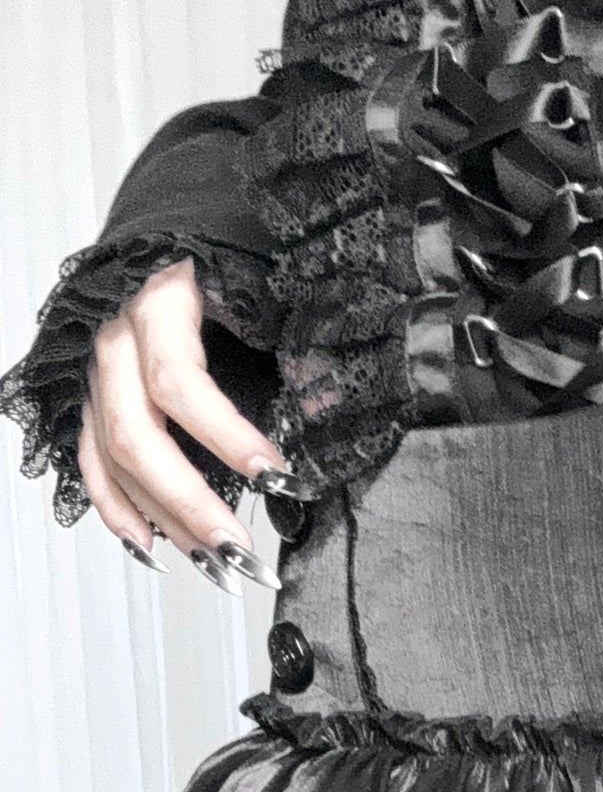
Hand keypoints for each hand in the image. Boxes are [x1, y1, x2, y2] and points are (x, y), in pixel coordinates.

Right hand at [77, 256, 288, 591]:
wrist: (171, 230)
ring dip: (163, 517)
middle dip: (190, 500)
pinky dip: (119, 508)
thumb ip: (295, 341)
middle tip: (239, 548)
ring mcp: (93, 367)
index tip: (273, 475)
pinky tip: (153, 544)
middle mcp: (111, 333)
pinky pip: (90, 460)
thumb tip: (325, 404)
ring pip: (112, 455)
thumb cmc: (221, 254)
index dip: (224, 433)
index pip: (178, 377)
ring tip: (214, 561)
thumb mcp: (265, 281)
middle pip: (135, 431)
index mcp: (155, 297)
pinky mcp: (88, 394)